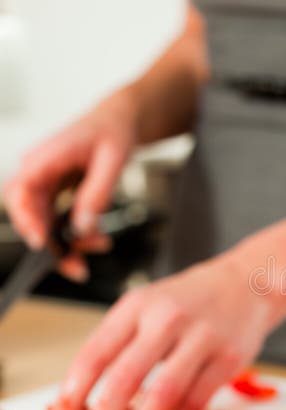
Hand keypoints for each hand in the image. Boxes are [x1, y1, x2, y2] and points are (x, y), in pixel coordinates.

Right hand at [3, 90, 138, 280]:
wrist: (119, 120)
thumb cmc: (114, 131)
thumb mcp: (114, 160)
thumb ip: (97, 193)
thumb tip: (83, 227)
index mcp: (45, 157)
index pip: (21, 190)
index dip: (27, 218)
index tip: (40, 242)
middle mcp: (38, 170)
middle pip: (30, 213)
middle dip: (51, 243)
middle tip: (77, 266)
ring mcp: (44, 181)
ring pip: (44, 221)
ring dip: (66, 242)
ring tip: (98, 246)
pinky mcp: (55, 191)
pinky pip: (57, 218)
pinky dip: (74, 233)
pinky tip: (96, 238)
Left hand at [47, 254, 277, 409]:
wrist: (248, 284)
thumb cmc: (188, 302)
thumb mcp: (146, 307)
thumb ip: (117, 346)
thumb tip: (81, 406)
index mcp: (137, 305)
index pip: (94, 355)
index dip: (72, 399)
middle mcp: (168, 318)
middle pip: (124, 380)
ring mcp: (203, 337)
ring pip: (162, 396)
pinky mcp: (230, 359)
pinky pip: (194, 402)